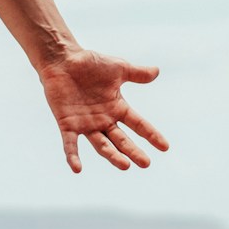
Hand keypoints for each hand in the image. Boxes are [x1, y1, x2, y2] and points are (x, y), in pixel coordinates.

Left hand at [38, 49, 168, 172]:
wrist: (63, 60)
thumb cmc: (90, 63)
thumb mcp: (118, 68)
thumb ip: (137, 73)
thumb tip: (157, 71)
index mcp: (117, 108)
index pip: (138, 124)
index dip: (151, 135)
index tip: (165, 147)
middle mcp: (103, 120)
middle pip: (121, 139)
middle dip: (132, 151)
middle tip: (145, 163)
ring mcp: (85, 124)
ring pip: (101, 144)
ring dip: (111, 155)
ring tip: (125, 165)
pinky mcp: (67, 124)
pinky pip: (70, 143)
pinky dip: (72, 156)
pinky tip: (77, 168)